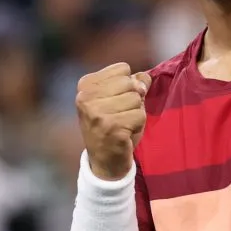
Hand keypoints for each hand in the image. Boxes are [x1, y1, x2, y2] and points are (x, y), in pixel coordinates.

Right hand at [76, 63, 151, 179]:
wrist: (105, 161)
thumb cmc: (113, 126)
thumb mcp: (119, 100)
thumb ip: (132, 84)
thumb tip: (144, 78)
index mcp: (85, 85)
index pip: (122, 68)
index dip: (127, 85)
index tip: (115, 102)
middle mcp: (86, 97)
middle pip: (130, 82)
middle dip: (133, 99)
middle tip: (120, 116)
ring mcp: (97, 112)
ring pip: (136, 99)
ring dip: (136, 113)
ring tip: (123, 125)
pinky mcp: (111, 127)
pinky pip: (140, 115)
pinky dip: (138, 125)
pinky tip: (126, 133)